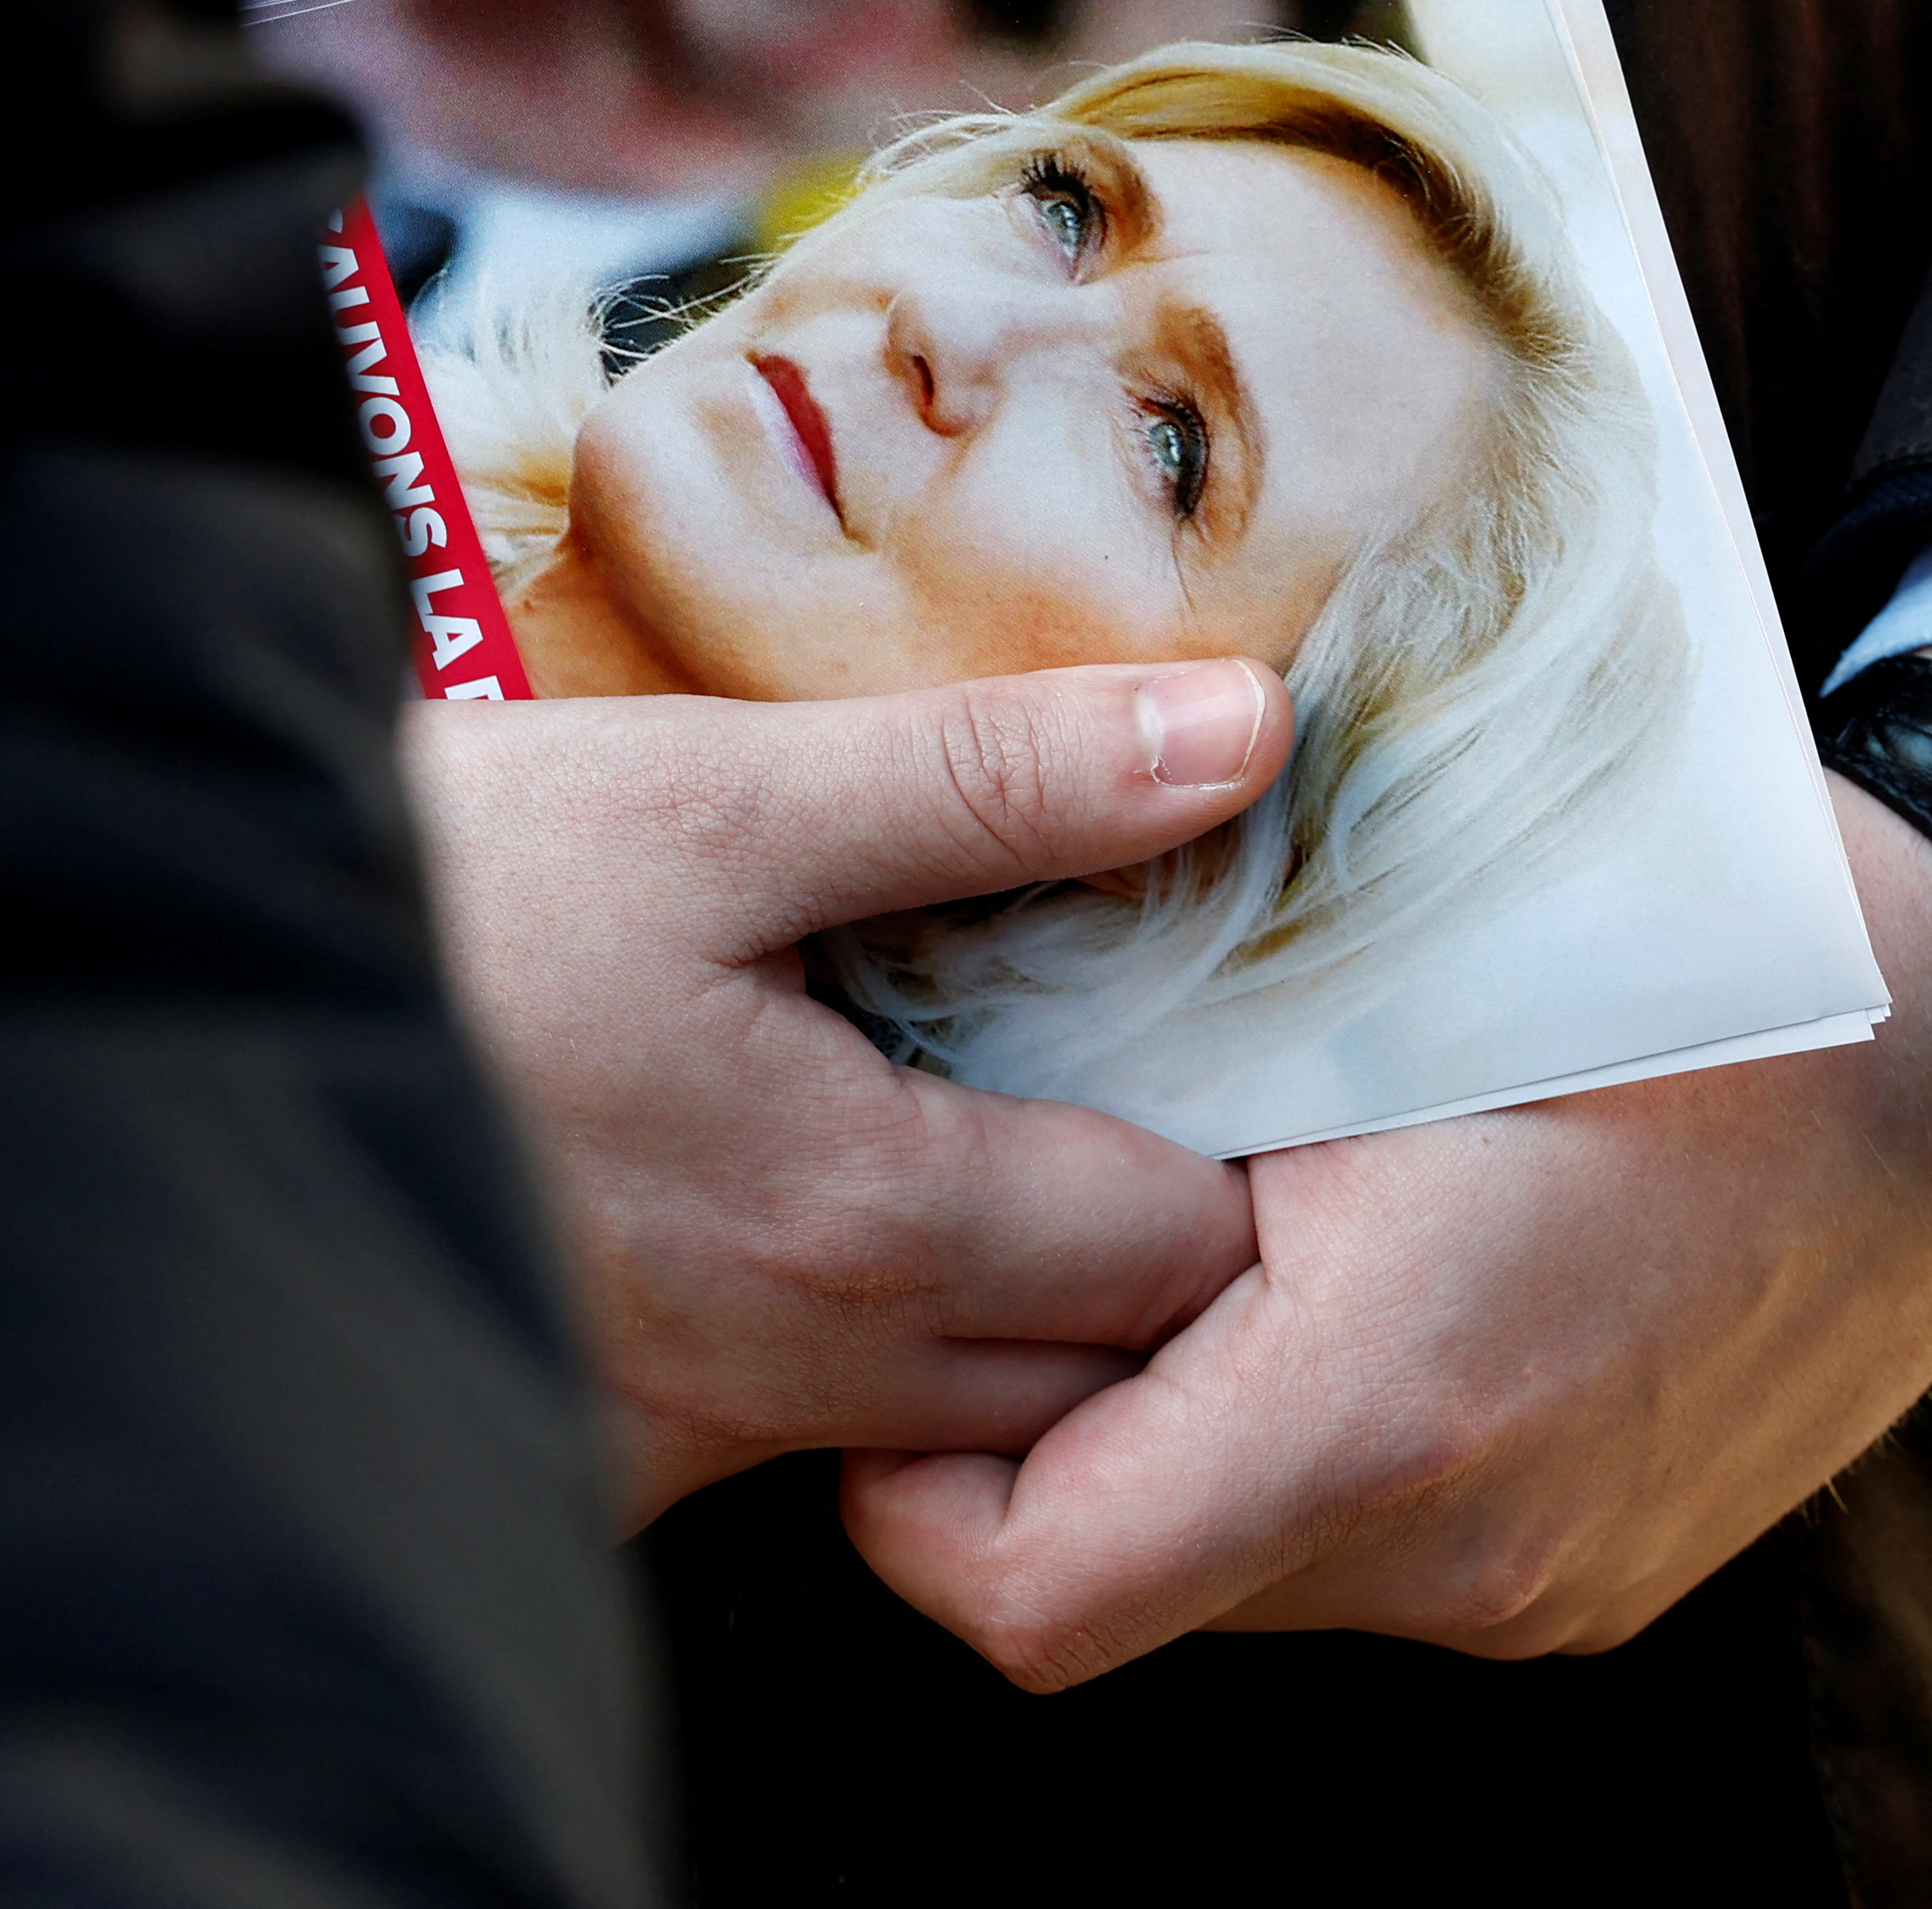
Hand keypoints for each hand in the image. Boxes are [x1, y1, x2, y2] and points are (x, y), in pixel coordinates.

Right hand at [402, 660, 1294, 1526]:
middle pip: (1093, 1372)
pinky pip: (776, 1460)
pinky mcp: (574, 1456)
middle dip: (1145, 1255)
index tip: (1204, 1045)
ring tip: (944, 1143)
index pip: (1186, 1247)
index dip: (1237, 1145)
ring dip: (990, 1321)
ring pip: (941, 1432)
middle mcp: (799, 1373)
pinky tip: (761, 1234)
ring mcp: (678, 1439)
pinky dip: (823, 1372)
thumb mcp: (702, 800)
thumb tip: (1239, 738)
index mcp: (871, 1214)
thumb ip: (986, 783)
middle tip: (1103, 1089)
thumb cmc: (429, 911)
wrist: (156, 1015)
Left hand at [843, 775, 1931, 1687]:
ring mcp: (1521, 1582)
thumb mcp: (1361, 990)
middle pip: (1103, 1579)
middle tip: (1002, 1265)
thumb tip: (933, 1113)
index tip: (904, 1342)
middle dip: (1014, 1444)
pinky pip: (1338, 1547)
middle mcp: (1451, 1543)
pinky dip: (1269, 1438)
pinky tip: (1298, 1286)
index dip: (905, 1490)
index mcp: (1379, 1399)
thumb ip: (1133, 1078)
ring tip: (1162, 1250)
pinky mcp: (1568, 1577)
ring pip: (1212, 1564)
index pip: (1024, 1588)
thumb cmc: (1656, 972)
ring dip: (1147, 1433)